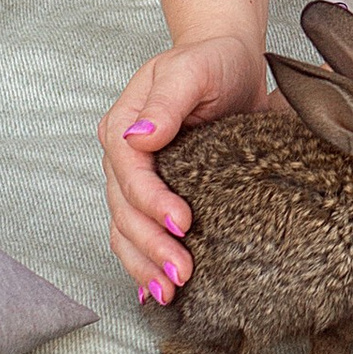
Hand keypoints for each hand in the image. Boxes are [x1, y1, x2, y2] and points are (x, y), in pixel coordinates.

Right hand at [98, 34, 267, 298]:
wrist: (229, 61)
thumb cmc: (212, 61)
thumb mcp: (194, 70)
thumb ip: (168, 102)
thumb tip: (141, 135)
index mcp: (123, 126)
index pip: (131, 174)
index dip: (152, 203)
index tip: (183, 224)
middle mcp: (123, 157)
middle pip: (125, 212)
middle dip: (150, 247)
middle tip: (182, 275)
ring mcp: (135, 179)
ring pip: (126, 231)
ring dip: (144, 265)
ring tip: (171, 292)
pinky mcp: (156, 194)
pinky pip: (139, 233)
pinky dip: (145, 263)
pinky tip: (156, 290)